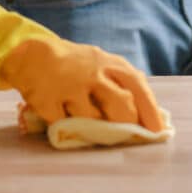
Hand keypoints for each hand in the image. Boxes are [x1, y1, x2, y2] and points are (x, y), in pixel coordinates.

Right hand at [0, 37, 164, 132]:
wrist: (33, 54)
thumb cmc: (77, 66)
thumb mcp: (103, 67)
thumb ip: (124, 86)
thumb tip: (155, 117)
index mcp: (110, 64)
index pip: (137, 86)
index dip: (150, 111)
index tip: (158, 132)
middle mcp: (92, 72)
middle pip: (120, 104)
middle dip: (126, 125)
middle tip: (125, 138)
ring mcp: (70, 84)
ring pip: (92, 117)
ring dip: (94, 128)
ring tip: (90, 127)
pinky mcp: (48, 98)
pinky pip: (64, 124)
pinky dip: (67, 128)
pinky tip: (64, 119)